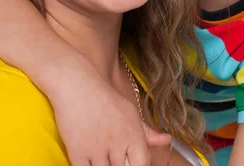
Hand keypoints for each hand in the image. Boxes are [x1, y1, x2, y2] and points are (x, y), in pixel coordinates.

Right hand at [49, 57, 169, 165]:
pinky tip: (90, 163)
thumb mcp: (130, 112)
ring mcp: (97, 149)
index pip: (142, 164)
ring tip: (103, 160)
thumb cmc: (105, 99)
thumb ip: (147, 132)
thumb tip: (167, 140)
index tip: (129, 163)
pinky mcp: (78, 152)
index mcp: (133, 134)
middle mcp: (118, 143)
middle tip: (115, 159)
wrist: (76, 85)